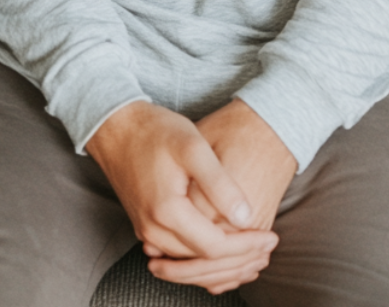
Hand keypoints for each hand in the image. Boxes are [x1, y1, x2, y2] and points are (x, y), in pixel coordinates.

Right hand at [85, 100, 277, 294]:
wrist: (117, 128)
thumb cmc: (157, 131)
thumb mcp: (194, 148)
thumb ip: (219, 184)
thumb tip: (246, 217)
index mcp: (167, 212)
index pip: (214, 248)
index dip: (246, 246)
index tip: (272, 237)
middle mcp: (152, 231)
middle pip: (202, 261)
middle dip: (238, 258)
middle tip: (269, 246)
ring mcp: (146, 231)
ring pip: (189, 261)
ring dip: (222, 260)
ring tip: (254, 249)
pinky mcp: (146, 226)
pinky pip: (177, 253)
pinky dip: (203, 255)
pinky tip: (226, 245)